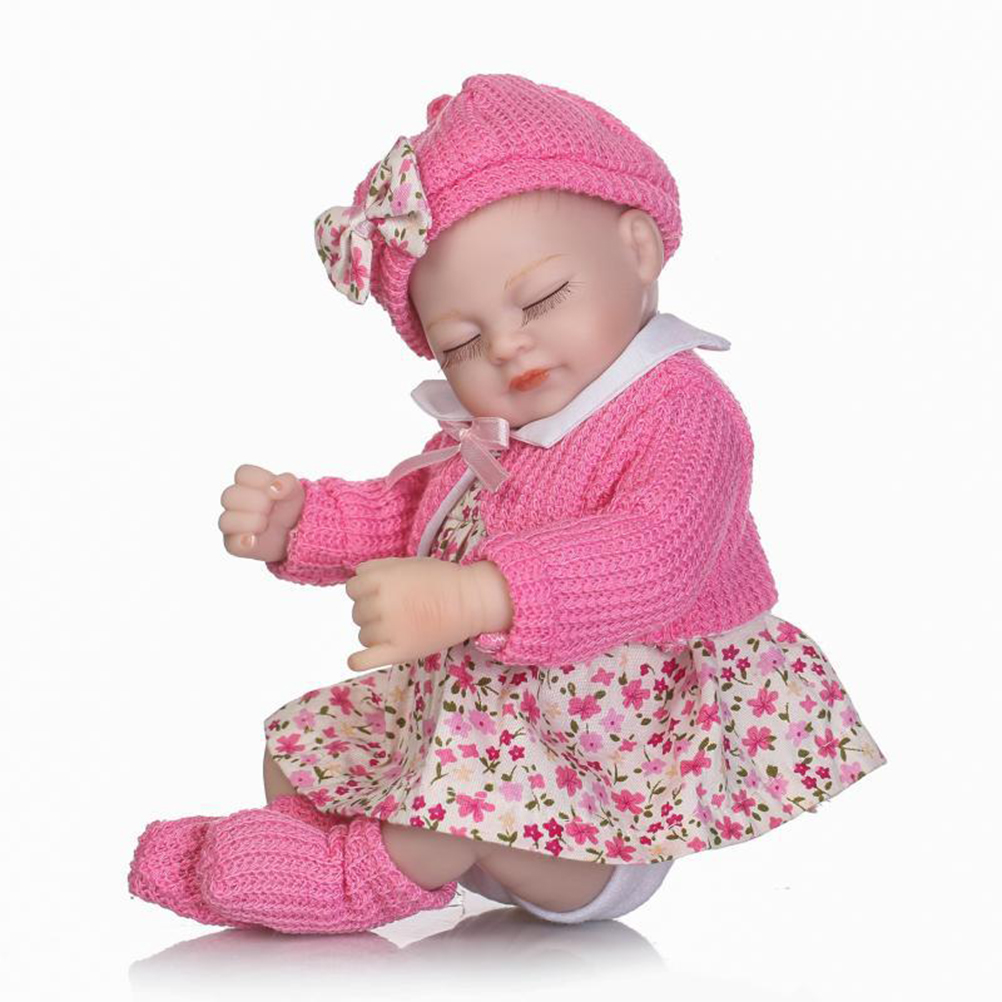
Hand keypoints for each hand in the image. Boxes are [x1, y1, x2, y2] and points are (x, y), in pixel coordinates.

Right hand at [219, 464, 304, 561]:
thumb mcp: (295, 491)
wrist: (295, 533)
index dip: (261, 480)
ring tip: (265, 523)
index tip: (276, 490)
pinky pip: (232, 543)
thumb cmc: (288, 506)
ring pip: (225, 520)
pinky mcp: (236, 544)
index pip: (242, 473)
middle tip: (270, 508)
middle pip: (229, 495)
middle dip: (255, 501)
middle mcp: (235, 502)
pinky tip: (255, 539)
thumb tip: (276, 487)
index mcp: (247, 483)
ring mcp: (233, 524)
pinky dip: (243, 541)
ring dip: (249, 521)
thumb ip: (288, 483)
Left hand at [344, 557, 487, 672]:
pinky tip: (356, 660)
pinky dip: (358, 661)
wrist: (469, 602)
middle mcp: (381, 603)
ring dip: (376, 633)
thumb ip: (377, 567)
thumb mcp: (406, 563)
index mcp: (381, 580)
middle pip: (357, 613)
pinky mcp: (399, 651)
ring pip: (364, 636)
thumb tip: (355, 575)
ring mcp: (389, 629)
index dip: (365, 590)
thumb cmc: (440, 580)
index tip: (382, 593)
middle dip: (372, 611)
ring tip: (399, 627)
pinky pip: (365, 660)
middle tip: (397, 610)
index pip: (352, 588)